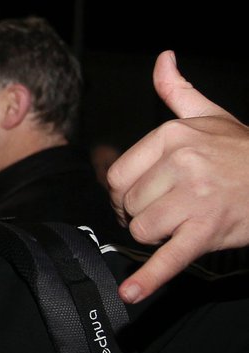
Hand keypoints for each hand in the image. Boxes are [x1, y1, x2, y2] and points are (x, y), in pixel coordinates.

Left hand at [107, 50, 248, 302]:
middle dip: (144, 212)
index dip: (127, 191)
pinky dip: (149, 279)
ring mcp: (196, 198)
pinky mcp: (208, 230)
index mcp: (173, 135)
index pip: (117, 175)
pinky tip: (130, 294)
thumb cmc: (245, 151)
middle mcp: (183, 163)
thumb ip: (178, 92)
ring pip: (142, 229)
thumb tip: (163, 59)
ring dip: (157, 234)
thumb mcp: (211, 116)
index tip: (146, 194)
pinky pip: (169, 257)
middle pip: (129, 204)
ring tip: (183, 223)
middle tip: (173, 208)